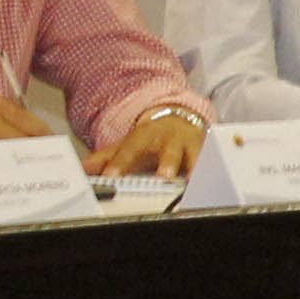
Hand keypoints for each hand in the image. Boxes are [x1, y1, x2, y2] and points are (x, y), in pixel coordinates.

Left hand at [89, 106, 207, 178]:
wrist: (179, 118)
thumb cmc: (152, 138)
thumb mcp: (128, 144)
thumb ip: (107, 157)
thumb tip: (84, 168)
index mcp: (146, 137)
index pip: (130, 150)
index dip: (120, 163)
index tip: (111, 176)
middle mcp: (170, 139)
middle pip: (168, 152)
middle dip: (167, 164)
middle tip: (163, 177)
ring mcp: (191, 144)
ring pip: (196, 156)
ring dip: (196, 168)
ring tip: (194, 181)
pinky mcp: (208, 150)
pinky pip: (214, 160)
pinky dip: (215, 169)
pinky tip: (214, 181)